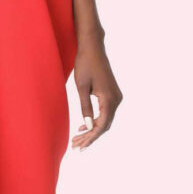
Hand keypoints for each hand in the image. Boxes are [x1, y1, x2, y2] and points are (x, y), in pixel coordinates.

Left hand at [71, 34, 122, 150]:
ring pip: (106, 120)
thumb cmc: (85, 64)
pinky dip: (96, 120)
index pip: (101, 126)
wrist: (92, 47)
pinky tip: (85, 126)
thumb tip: (88, 126)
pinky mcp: (113, 93)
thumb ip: (85, 107)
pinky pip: (106, 112)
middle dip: (90, 137)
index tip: (79, 146)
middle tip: (76, 145)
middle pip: (105, 125)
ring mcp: (116, 96)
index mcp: (109, 99)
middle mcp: (116, 99)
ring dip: (93, 130)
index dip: (91, 138)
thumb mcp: (82, 87)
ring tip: (78, 138)